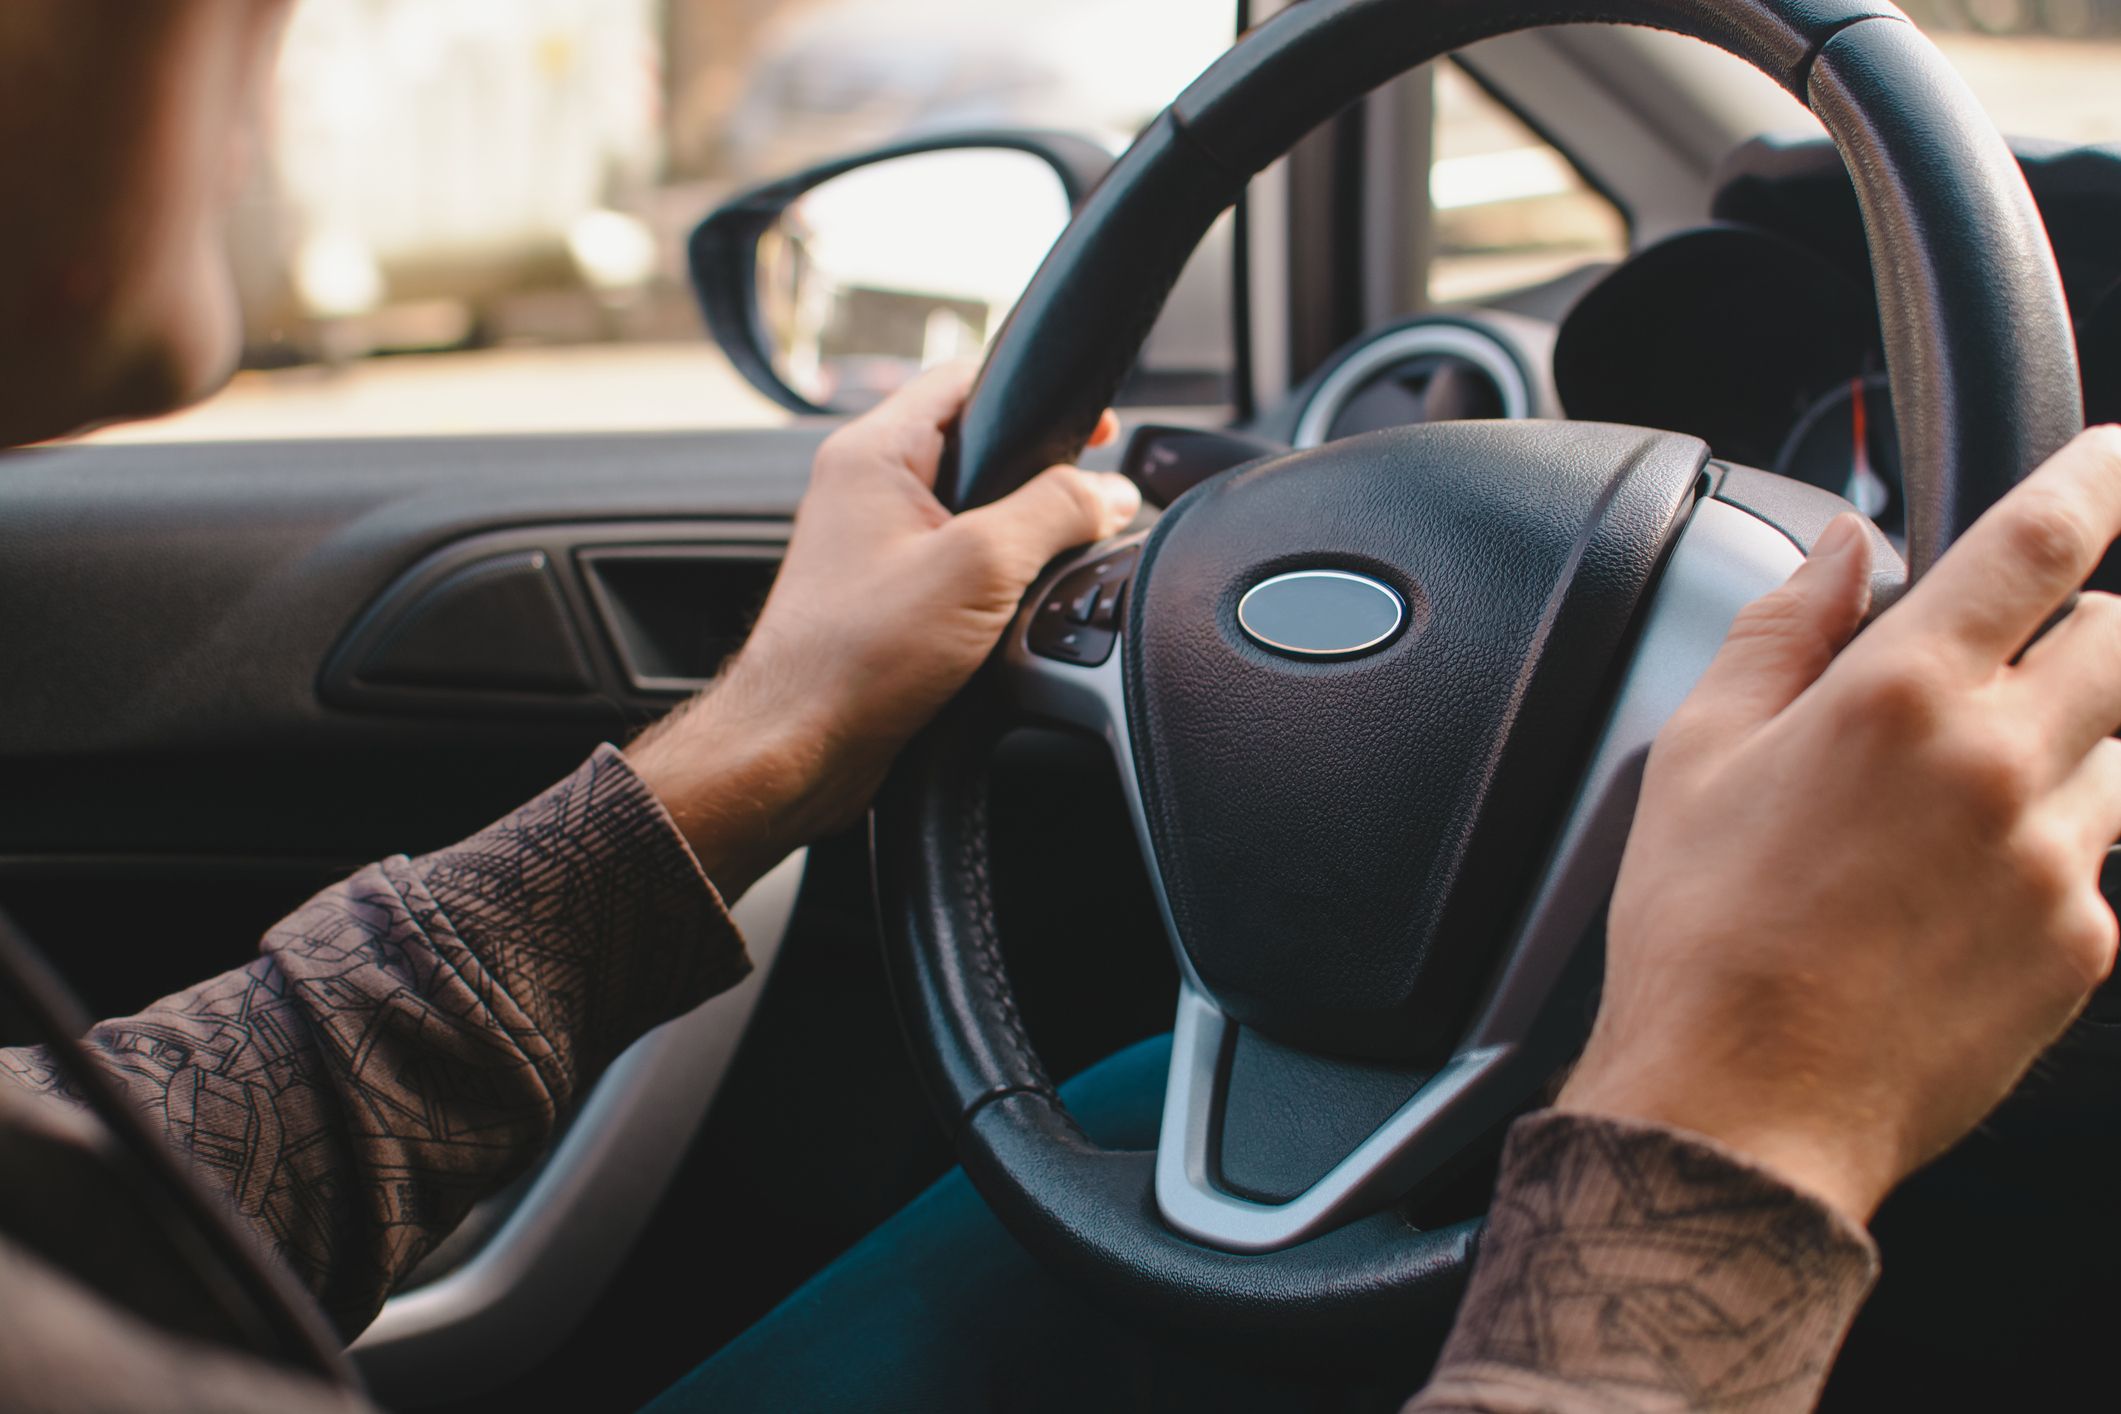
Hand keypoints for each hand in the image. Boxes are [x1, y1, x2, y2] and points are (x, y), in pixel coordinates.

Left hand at [629, 361, 1140, 897]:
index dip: (1040, 396)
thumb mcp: (980, 566)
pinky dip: (995, 583)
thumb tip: (1112, 493)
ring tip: (1046, 569)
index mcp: (873, 453)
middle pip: (978, 448)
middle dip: (1038, 477)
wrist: (799, 750)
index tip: (1097, 431)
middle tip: (1081, 508)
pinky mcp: (886, 598)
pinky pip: (957, 567)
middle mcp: (866, 490)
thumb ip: (1056, 512)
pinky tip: (1015, 615)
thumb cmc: (854, 658)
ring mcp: (874, 546)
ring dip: (1018, 538)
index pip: (967, 379)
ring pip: (972, 514)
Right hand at [1559, 427, 2120, 1223]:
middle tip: (2023, 654)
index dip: (2097, 477)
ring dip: (2069, 746)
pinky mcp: (2084, 948)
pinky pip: (2100, 863)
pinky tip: (1953, 899)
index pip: (2042, 544)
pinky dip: (2051, 854)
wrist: (1742, 1110)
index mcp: (1900, 698)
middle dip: (2091, 622)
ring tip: (1962, 805)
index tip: (2116, 456)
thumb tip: (1837, 547)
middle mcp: (2003, 766)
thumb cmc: (1699, 937)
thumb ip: (1780, 627)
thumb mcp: (1697, 754)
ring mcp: (2059, 863)